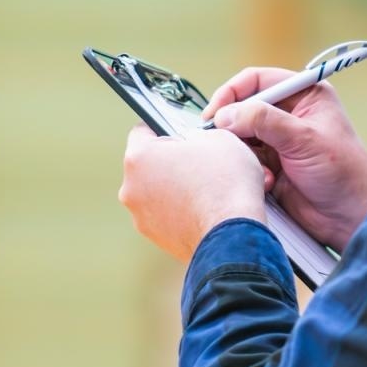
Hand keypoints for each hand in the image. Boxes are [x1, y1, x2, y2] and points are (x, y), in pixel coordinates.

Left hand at [118, 125, 266, 262]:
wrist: (234, 235)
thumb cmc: (225, 187)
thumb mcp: (219, 138)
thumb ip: (198, 134)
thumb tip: (196, 141)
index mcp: (139, 157)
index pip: (142, 131)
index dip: (166, 127)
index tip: (180, 132)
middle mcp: (132, 188)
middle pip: (149, 164)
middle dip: (172, 161)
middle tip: (200, 162)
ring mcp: (142, 217)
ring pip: (157, 192)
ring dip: (176, 188)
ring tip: (205, 189)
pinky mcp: (157, 238)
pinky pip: (167, 215)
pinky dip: (182, 211)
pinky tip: (204, 208)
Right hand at [202, 68, 366, 253]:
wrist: (351, 217)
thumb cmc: (343, 173)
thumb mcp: (304, 139)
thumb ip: (265, 121)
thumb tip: (227, 114)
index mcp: (304, 95)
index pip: (257, 81)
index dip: (232, 93)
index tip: (215, 112)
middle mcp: (290, 114)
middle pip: (243, 108)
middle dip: (233, 126)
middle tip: (223, 141)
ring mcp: (279, 141)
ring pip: (241, 137)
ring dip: (243, 153)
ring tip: (257, 168)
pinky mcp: (271, 165)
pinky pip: (246, 161)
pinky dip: (250, 171)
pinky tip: (267, 183)